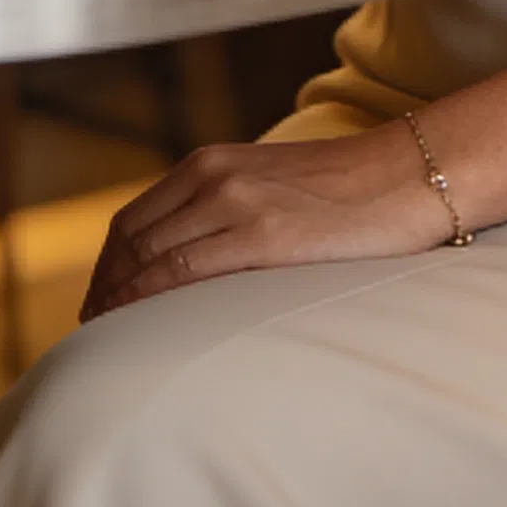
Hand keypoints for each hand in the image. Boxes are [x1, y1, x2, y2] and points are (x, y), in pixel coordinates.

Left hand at [80, 124, 448, 316]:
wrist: (414, 172)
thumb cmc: (354, 189)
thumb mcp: (273, 184)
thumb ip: (231, 208)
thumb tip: (198, 258)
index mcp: (214, 163)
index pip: (132, 221)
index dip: (106, 270)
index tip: (97, 307)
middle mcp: (216, 176)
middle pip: (130, 243)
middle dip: (103, 292)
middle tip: (93, 338)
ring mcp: (238, 204)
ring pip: (149, 260)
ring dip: (118, 304)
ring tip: (110, 344)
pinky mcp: (266, 235)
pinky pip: (184, 274)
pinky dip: (149, 304)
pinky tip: (142, 331)